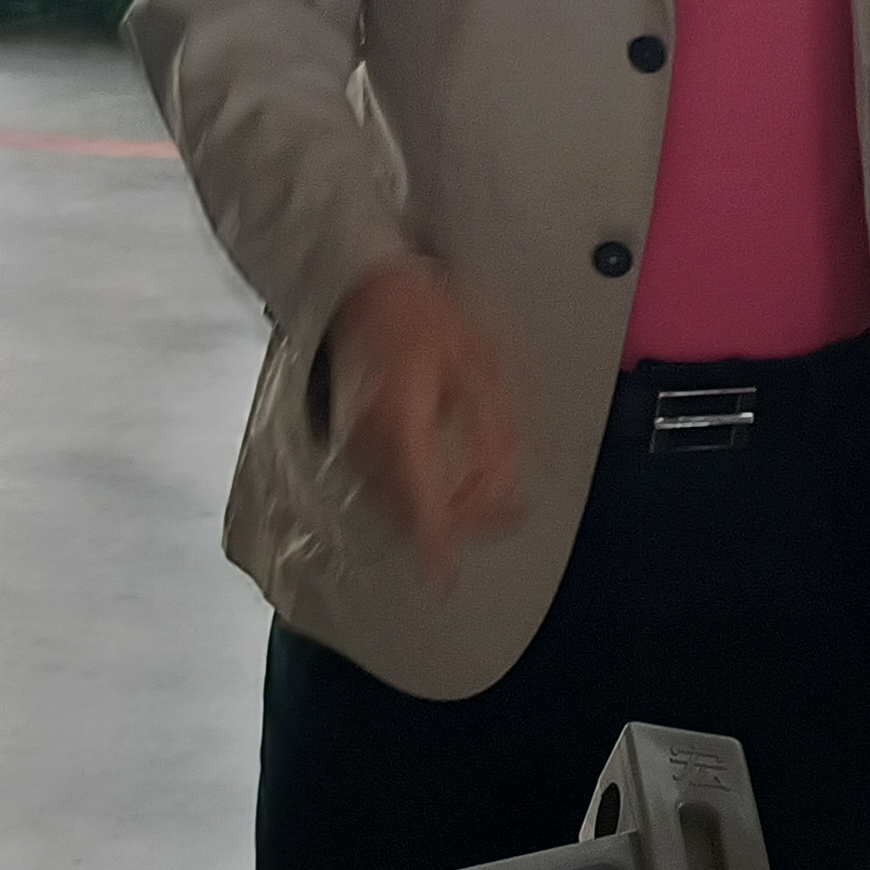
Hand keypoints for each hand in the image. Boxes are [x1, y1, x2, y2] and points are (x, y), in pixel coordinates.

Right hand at [326, 256, 525, 585]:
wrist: (362, 288)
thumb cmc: (427, 319)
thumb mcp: (479, 367)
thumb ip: (494, 433)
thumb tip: (503, 490)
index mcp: (402, 421)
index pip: (417, 501)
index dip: (433, 546)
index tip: (444, 581)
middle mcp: (371, 443)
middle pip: (411, 510)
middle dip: (463, 522)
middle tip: (514, 510)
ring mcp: (357, 444)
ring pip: (399, 503)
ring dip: (445, 512)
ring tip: (494, 496)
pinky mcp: (355, 443)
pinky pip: (389, 486)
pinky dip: (422, 497)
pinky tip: (456, 483)